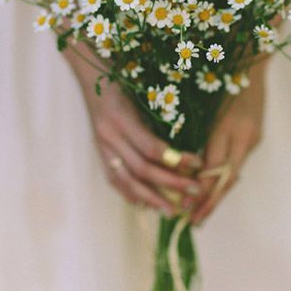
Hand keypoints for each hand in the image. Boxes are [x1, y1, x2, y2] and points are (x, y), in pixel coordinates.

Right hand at [77, 69, 203, 215]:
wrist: (91, 80)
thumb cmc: (123, 83)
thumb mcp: (142, 94)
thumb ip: (158, 118)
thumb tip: (187, 143)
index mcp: (121, 118)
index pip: (151, 147)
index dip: (176, 159)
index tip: (199, 164)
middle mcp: (109, 136)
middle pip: (141, 169)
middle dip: (170, 183)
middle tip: (194, 191)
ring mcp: (102, 148)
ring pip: (127, 181)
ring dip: (151, 198)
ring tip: (173, 210)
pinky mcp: (100, 155)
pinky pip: (115, 181)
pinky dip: (131, 194)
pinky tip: (147, 204)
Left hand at [189, 58, 267, 224]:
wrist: (250, 57)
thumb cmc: (219, 73)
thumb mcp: (204, 103)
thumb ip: (198, 134)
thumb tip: (184, 168)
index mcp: (229, 128)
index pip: (214, 170)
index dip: (200, 193)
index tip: (185, 211)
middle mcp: (245, 137)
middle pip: (226, 179)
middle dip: (210, 202)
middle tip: (193, 223)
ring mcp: (252, 137)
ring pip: (232, 173)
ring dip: (217, 194)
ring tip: (200, 213)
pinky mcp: (254, 135)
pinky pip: (236, 162)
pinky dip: (223, 177)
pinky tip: (213, 190)